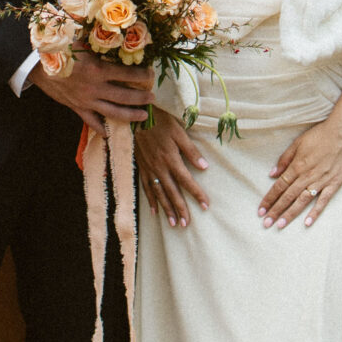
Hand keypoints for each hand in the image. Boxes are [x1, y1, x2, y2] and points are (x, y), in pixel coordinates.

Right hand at [36, 52, 153, 133]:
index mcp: (98, 70)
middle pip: (124, 96)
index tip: (151, 74)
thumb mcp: (82, 41)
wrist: (36, 65)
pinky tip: (111, 133)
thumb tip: (119, 36)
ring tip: (143, 116)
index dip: (142, 75)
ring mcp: (86, 101)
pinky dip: (101, 128)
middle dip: (141, 98)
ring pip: (113, 112)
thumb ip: (100, 43)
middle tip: (152, 98)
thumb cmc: (60, 49)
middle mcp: (95, 88)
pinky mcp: (77, 108)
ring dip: (130, 115)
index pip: (127, 73)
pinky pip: (91, 122)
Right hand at [136, 110, 211, 228]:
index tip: (206, 205)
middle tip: (187, 224)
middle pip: (172, 192)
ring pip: (159, 194)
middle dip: (180, 209)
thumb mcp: (179, 132)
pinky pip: (146, 188)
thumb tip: (204, 167)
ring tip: (174, 223)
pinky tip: (155, 212)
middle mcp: (159, 168)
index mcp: (171, 159)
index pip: (187, 181)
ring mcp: (149, 170)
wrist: (136, 117)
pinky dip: (151, 201)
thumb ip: (191, 151)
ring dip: (167, 209)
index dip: (197, 194)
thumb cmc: (160, 121)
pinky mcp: (141, 168)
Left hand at [259, 109, 341, 229]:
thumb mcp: (298, 143)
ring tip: (280, 226)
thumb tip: (271, 174)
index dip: (269, 199)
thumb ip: (284, 159)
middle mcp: (307, 176)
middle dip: (275, 211)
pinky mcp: (334, 184)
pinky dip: (315, 213)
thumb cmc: (321, 135)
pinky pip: (323, 201)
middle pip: (288, 197)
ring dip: (290, 214)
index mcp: (297, 166)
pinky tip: (307, 223)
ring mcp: (321, 181)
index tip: (260, 210)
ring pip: (302, 201)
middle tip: (266, 223)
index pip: (279, 186)